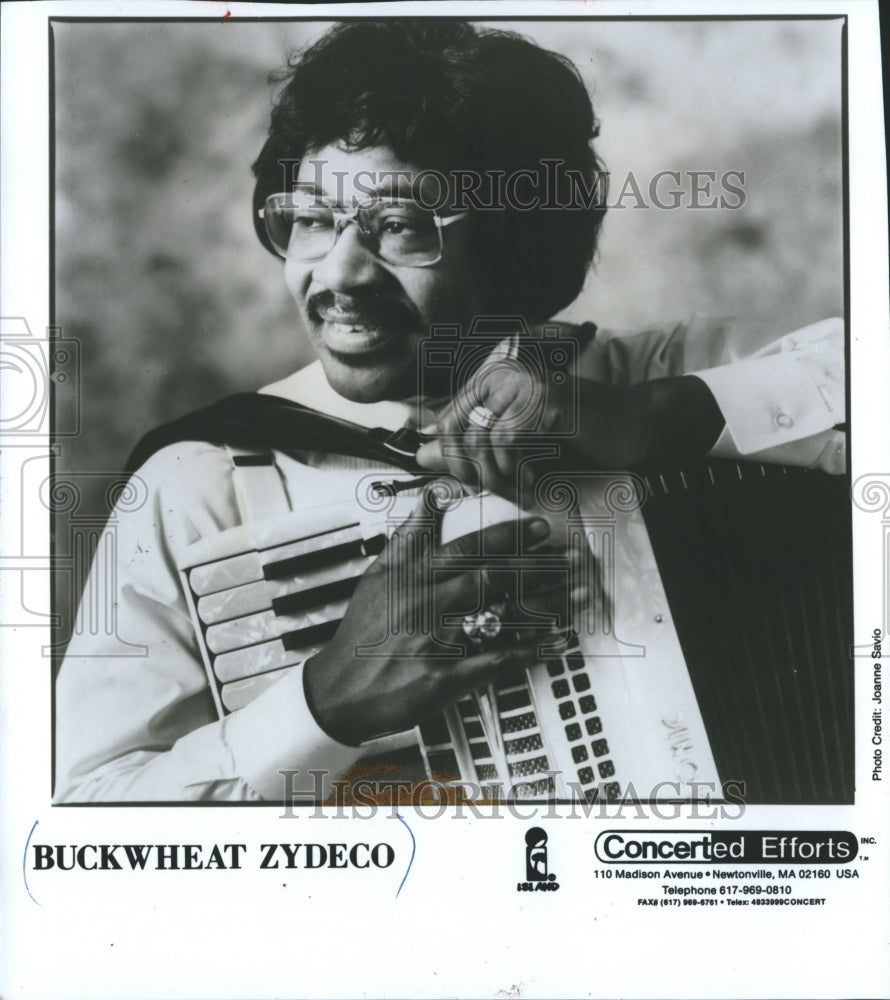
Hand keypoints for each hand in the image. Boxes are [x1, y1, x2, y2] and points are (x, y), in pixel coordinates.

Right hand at [302, 487, 583, 745]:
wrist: (340, 688)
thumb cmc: (363, 631)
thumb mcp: (379, 574)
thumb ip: (411, 534)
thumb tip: (434, 494)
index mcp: (414, 576)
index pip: (468, 548)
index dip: (508, 536)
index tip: (538, 528)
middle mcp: (428, 604)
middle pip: (492, 577)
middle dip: (537, 565)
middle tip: (571, 556)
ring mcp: (438, 641)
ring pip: (501, 614)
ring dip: (545, 602)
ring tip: (578, 591)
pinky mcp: (446, 678)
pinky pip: (497, 661)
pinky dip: (532, 651)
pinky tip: (560, 641)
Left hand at [415, 364, 651, 501]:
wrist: (633, 424)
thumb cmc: (578, 436)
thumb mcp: (517, 446)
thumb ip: (470, 449)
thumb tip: (420, 457)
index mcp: (493, 378)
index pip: (447, 420)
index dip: (452, 459)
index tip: (472, 485)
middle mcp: (503, 373)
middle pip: (458, 431)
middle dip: (472, 473)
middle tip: (498, 493)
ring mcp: (524, 382)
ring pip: (482, 442)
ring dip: (498, 479)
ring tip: (521, 492)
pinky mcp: (543, 398)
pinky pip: (507, 445)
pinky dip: (516, 473)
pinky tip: (534, 484)